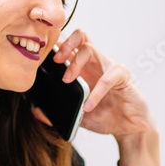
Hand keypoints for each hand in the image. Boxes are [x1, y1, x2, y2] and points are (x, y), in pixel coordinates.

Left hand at [34, 29, 156, 140]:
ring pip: (89, 49)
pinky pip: (108, 77)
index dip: (56, 45)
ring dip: (75, 64)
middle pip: (80, 36)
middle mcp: (96, 63)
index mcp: (84, 68)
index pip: (70, 45)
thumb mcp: (77, 116)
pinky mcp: (122, 77)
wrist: (129, 129)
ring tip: (67, 81)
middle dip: (64, 44)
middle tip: (55, 61)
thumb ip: (57, 113)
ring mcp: (109, 67)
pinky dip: (96, 92)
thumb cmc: (106, 117)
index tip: (44, 56)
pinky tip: (89, 105)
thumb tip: (35, 111)